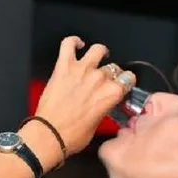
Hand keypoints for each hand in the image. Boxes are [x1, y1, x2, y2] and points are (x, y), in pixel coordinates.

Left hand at [33, 36, 135, 155]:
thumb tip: (103, 103)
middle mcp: (99, 78)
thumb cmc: (72, 135)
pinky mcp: (64, 67)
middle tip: (103, 81)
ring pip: (97, 50)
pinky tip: (77, 44)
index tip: (121, 85)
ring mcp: (81, 70)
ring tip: (98, 55)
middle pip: (112, 68)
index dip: (125, 82)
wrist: (50, 135)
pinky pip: (68, 44)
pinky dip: (73, 41)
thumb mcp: (98, 124)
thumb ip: (104, 108)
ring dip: (99, 52)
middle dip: (110, 74)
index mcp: (112, 93)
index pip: (127, 79)